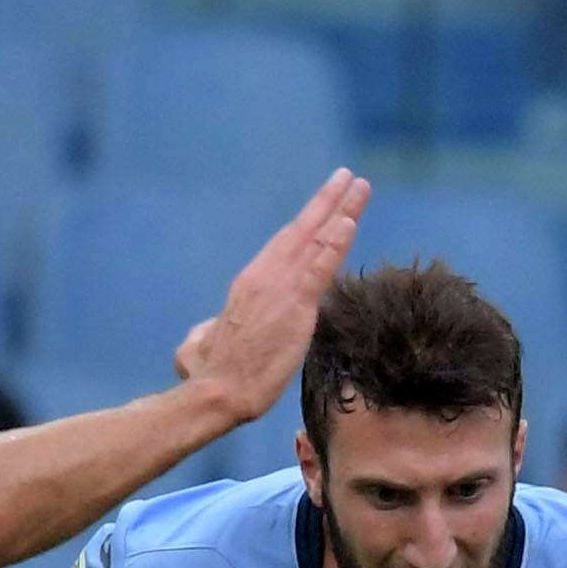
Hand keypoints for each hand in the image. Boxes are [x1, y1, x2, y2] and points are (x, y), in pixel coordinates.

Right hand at [173, 170, 369, 422]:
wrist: (215, 391)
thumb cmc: (207, 375)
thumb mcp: (205, 341)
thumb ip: (209, 330)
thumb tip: (206, 333)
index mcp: (250, 282)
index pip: (286, 246)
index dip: (308, 223)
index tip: (327, 205)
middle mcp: (266, 276)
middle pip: (303, 230)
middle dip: (328, 201)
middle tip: (350, 177)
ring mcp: (281, 288)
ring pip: (316, 240)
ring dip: (341, 210)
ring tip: (360, 186)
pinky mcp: (295, 307)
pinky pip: (320, 267)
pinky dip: (336, 242)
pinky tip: (349, 221)